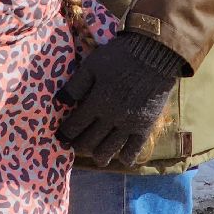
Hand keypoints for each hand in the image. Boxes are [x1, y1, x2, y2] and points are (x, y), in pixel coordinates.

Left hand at [56, 33, 181, 166]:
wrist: (154, 55)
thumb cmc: (120, 56)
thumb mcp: (92, 65)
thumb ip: (75, 85)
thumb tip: (59, 101)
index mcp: (97, 101)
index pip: (75, 126)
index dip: (65, 134)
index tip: (60, 137)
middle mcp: (111, 117)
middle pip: (90, 141)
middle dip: (78, 146)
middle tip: (74, 146)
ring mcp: (129, 125)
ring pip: (109, 151)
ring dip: (99, 156)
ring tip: (95, 155)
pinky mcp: (145, 127)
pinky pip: (133, 151)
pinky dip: (124, 157)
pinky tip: (119, 157)